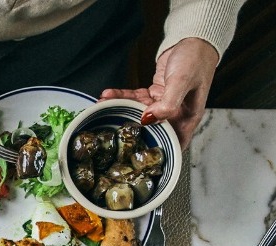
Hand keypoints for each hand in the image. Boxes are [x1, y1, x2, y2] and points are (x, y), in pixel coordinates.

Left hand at [100, 37, 218, 147]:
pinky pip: (134, 98)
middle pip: (150, 130)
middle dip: (129, 131)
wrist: (192, 38)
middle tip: (108, 131)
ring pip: (137, 112)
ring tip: (101, 105)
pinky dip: (121, 97)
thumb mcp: (182, 81)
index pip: (174, 143)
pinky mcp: (153, 93)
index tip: (136, 157)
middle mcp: (175, 114)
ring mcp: (163, 104)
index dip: (157, 152)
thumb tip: (149, 119)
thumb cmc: (195, 60)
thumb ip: (167, 103)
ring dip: (120, 109)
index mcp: (187, 117)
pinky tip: (107, 95)